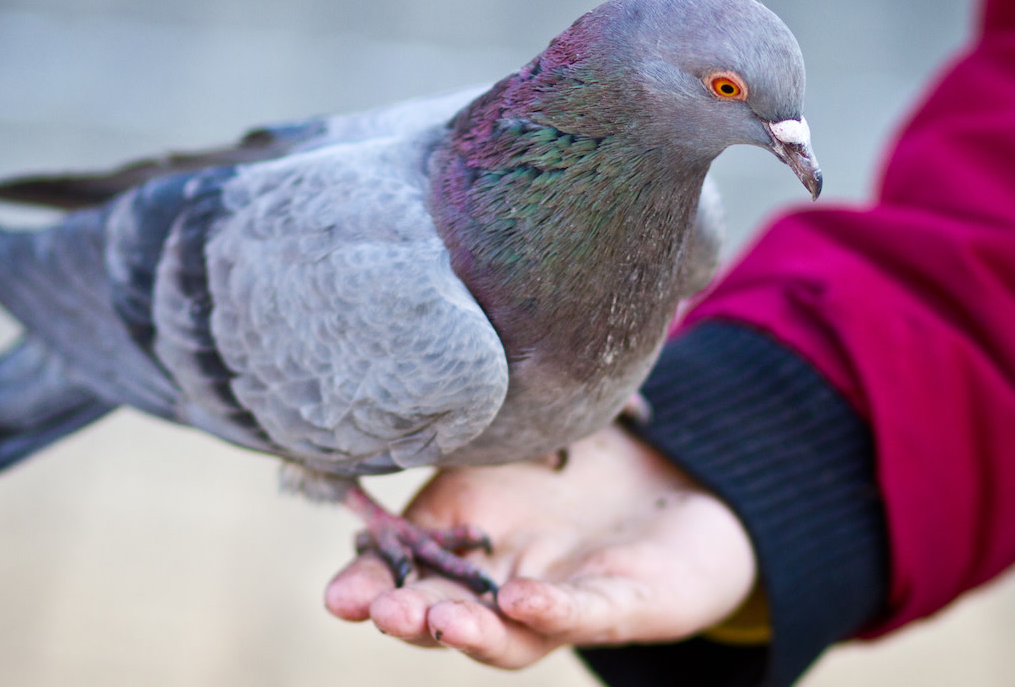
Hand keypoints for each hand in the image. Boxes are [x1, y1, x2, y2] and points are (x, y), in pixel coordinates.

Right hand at [324, 423, 756, 668]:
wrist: (677, 477)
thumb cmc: (578, 454)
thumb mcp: (505, 430)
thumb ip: (458, 418)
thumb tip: (397, 381)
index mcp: (468, 544)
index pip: (408, 573)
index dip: (369, 588)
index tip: (336, 595)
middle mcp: (507, 582)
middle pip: (447, 612)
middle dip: (408, 615)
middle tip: (375, 608)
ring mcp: (564, 599)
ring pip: (510, 634)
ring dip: (469, 631)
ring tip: (433, 619)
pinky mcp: (628, 603)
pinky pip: (588, 612)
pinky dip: (554, 610)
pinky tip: (520, 598)